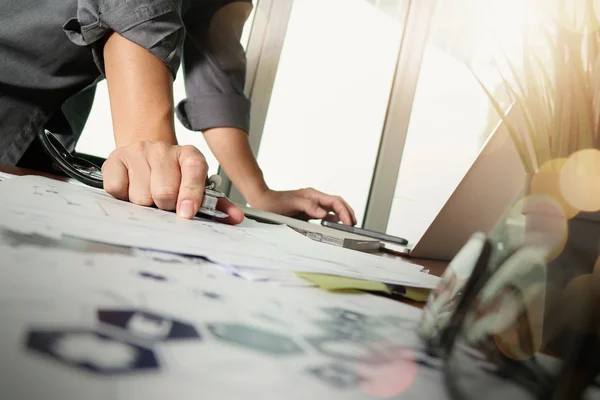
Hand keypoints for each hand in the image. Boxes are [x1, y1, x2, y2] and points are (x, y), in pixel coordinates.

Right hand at [102, 141, 243, 223]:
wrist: (148, 155)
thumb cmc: (176, 177)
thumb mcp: (199, 186)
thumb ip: (217, 203)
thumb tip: (236, 217)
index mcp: (189, 155)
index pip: (194, 172)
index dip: (191, 194)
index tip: (187, 212)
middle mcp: (164, 150)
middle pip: (164, 191)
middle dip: (166, 206)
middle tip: (166, 204)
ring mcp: (138, 152)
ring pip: (141, 195)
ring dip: (146, 204)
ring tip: (150, 195)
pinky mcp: (115, 160)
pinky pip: (118, 190)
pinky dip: (124, 197)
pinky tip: (132, 188)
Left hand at [250, 188, 356, 225]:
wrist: (263, 202)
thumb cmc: (275, 202)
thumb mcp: (292, 204)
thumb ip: (309, 207)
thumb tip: (324, 214)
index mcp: (313, 195)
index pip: (335, 201)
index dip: (344, 211)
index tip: (349, 222)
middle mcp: (315, 199)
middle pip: (337, 204)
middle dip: (347, 212)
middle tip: (354, 224)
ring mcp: (312, 205)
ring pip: (332, 209)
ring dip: (342, 216)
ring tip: (349, 225)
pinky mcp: (308, 212)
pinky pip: (324, 215)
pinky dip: (332, 220)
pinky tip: (336, 225)